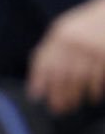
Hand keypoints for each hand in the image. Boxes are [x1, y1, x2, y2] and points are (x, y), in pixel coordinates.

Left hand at [27, 0, 104, 114]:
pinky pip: (96, 77)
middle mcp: (72, 41)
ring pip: (77, 79)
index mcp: (60, 33)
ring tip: (71, 106)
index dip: (38, 79)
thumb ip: (54, 48)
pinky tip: (92, 98)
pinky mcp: (103, 54)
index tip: (35, 96)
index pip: (43, 60)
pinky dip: (94, 90)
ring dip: (74, 96)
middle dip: (57, 94)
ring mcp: (89, 47)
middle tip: (56, 109)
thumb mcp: (69, 29)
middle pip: (59, 73)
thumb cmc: (90, 23)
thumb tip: (39, 78)